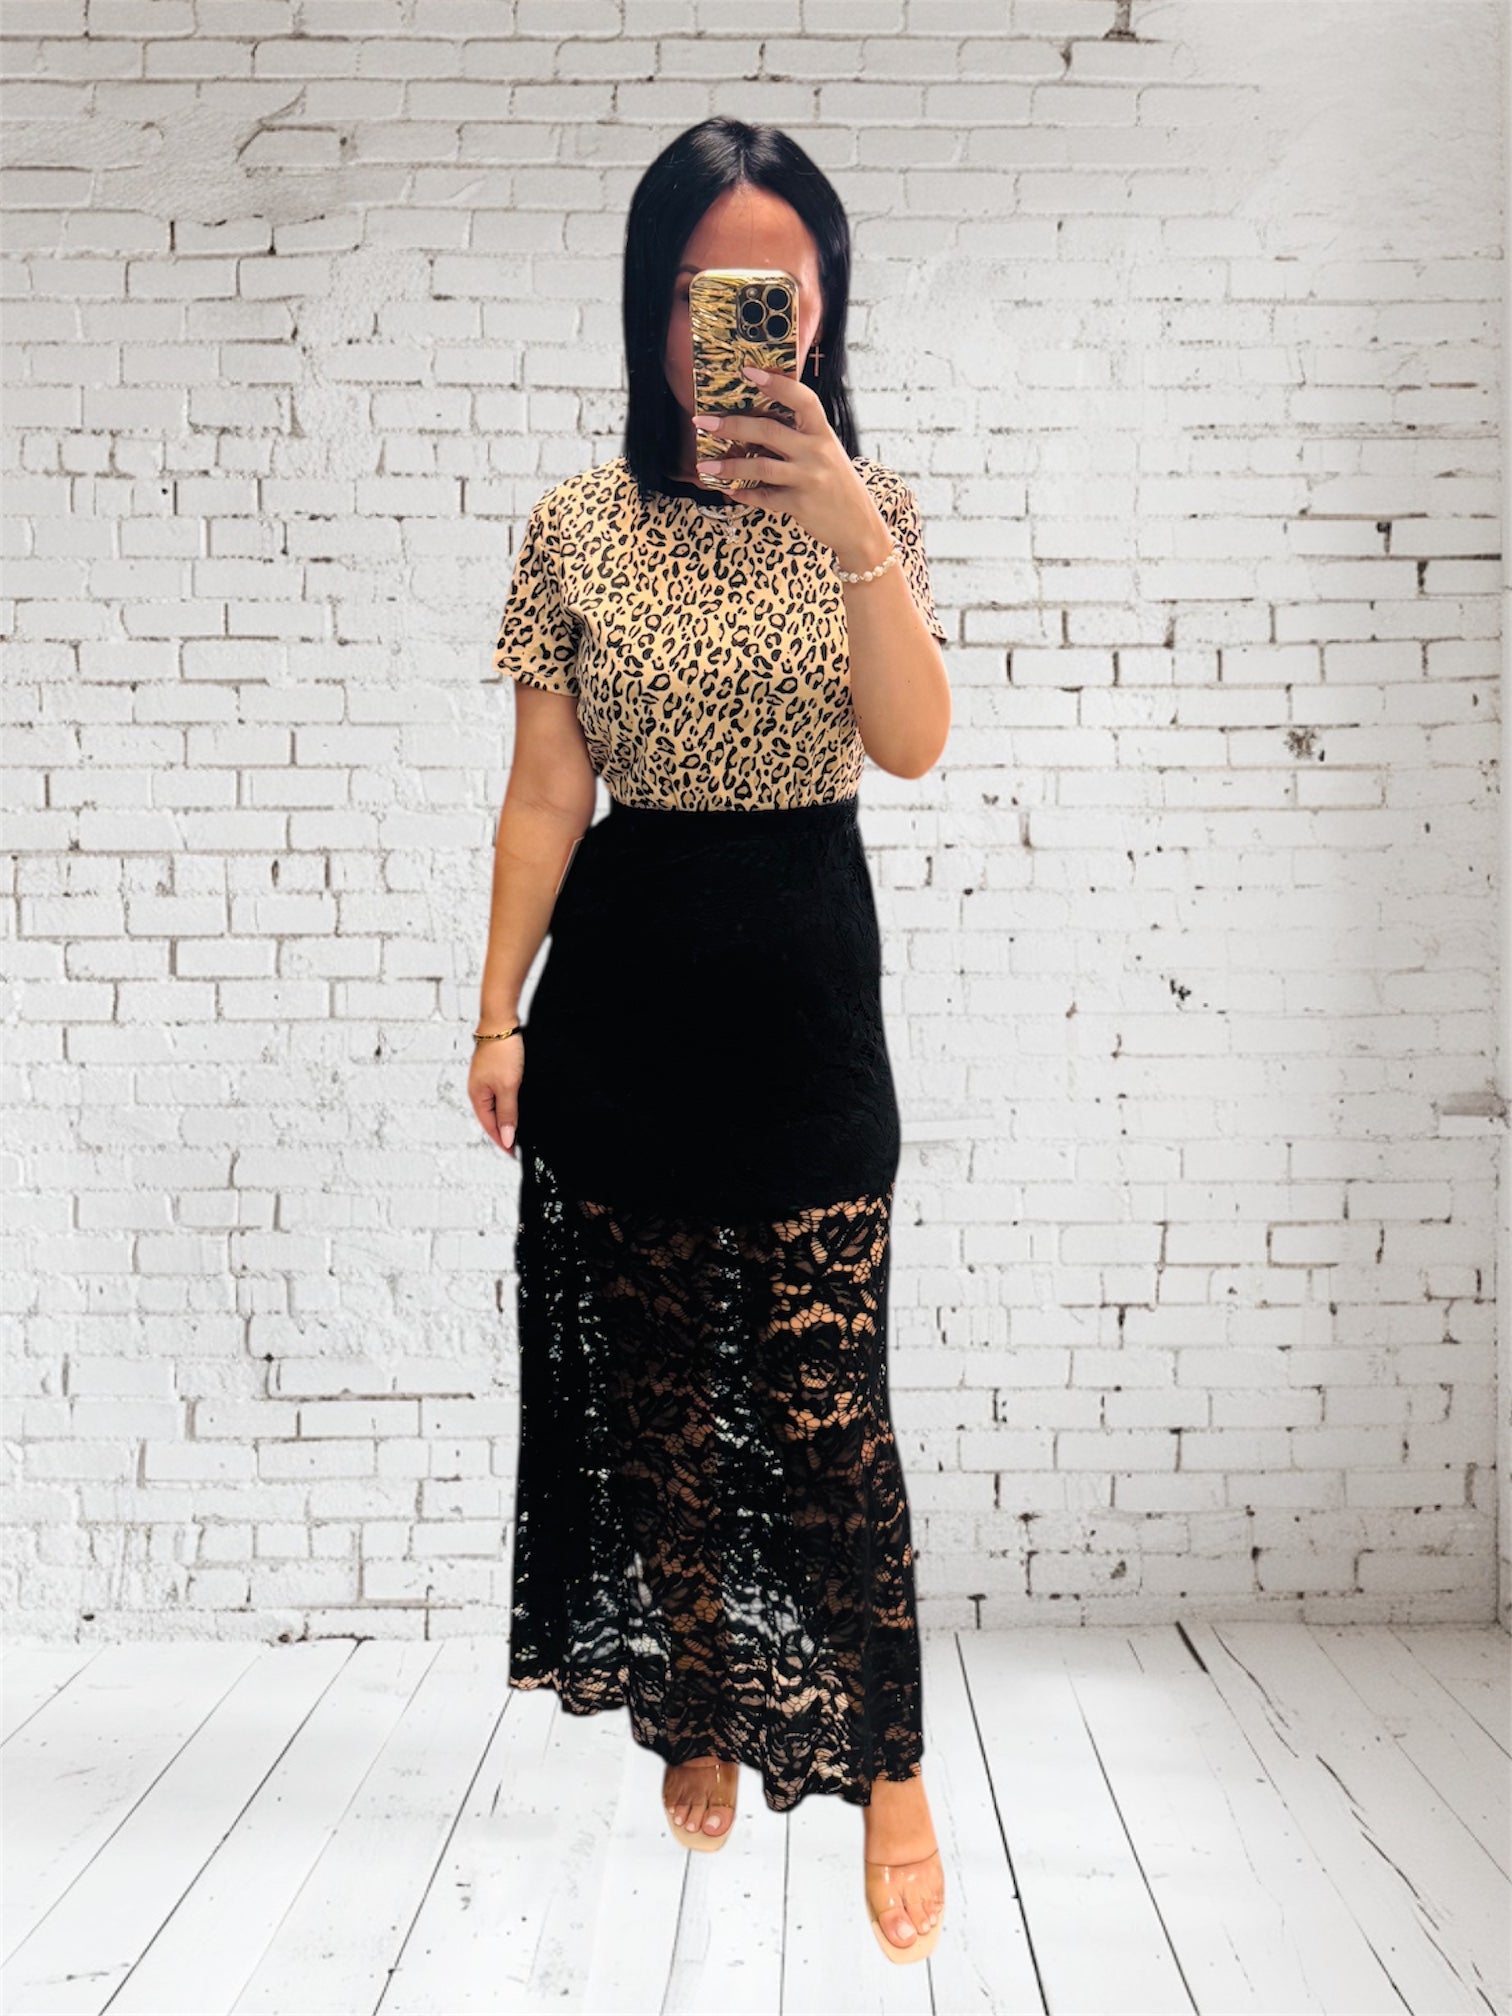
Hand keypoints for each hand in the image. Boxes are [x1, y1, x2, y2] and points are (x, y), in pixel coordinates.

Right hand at [468, 1033, 523, 1155]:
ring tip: (514, 1131)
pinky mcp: (492, 1071)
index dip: (502, 1141)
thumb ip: (507, 1113)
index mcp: (477, 1095)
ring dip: (503, 1119)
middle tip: (514, 1147)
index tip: (513, 1153)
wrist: (502, 1023)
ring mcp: (484, 1080)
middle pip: (489, 1118)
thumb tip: (506, 1137)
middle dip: (501, 1133)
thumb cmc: (501, 1050)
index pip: (489, 1126)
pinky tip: (513, 1107)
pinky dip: (505, 1105)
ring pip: (493, 1106)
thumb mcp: (508, 1086)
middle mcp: (478, 1089)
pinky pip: (498, 1095)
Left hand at [692, 363, 894, 574]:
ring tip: (704, 466)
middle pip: (768, 431)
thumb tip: (757, 421)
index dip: (776, 384)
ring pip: (759, 466)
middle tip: (702, 422)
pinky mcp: (799, 505)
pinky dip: (743, 494)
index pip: (802, 399)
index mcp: (823, 432)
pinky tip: (727, 491)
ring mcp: (808, 478)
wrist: (858, 525)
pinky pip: (763, 497)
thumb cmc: (837, 484)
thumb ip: (800, 436)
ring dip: (728, 466)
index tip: (748, 371)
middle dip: (731, 425)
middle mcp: (816, 452)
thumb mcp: (826, 452)